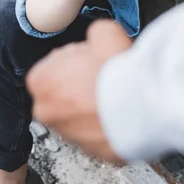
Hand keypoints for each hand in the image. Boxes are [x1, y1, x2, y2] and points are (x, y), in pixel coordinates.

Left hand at [27, 20, 132, 162]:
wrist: (142, 103)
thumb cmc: (117, 71)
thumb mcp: (104, 31)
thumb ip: (94, 33)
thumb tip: (99, 36)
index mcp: (41, 81)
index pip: (51, 67)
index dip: (73, 61)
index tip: (89, 59)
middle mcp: (48, 113)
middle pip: (62, 94)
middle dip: (80, 87)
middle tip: (104, 75)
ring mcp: (69, 136)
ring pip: (79, 117)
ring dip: (94, 107)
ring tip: (117, 93)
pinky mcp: (93, 152)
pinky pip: (98, 135)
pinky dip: (108, 125)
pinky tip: (123, 110)